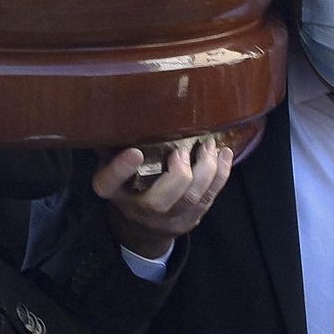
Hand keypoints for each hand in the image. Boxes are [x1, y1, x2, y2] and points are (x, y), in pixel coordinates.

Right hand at [92, 140, 232, 259]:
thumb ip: (116, 143)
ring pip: (190, 200)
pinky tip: (224, 155)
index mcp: (112, 191)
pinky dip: (220, 176)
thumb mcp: (112, 162)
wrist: (140, 224)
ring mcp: (165, 221)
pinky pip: (208, 200)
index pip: (109, 183)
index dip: (121, 170)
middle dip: (179, 174)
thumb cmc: (128, 180)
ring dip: (206, 170)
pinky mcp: (188, 220)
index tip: (135, 153)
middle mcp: (136, 211)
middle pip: (158, 202)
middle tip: (184, 150)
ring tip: (209, 146)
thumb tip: (127, 110)